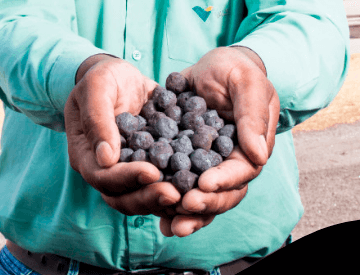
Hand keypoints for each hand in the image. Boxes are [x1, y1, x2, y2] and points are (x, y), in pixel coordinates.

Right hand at [64, 54, 181, 216]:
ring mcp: (127, 168)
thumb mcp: (97, 88)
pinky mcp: (147, 163)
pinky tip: (194, 182)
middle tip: (175, 195)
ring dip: (163, 197)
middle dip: (148, 197)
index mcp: (86, 154)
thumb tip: (106, 158)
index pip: (102, 176)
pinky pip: (159, 181)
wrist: (122, 77)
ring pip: (141, 194)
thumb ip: (98, 120)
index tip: (153, 173)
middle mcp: (105, 168)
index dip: (127, 178)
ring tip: (187, 194)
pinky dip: (174, 184)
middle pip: (122, 196)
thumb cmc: (104, 78)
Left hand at [159, 46, 279, 236]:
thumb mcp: (246, 83)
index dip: (224, 180)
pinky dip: (168, 198)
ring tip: (169, 224)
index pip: (241, 171)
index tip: (204, 184)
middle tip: (182, 208)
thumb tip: (258, 155)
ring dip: (186, 213)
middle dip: (204, 203)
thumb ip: (252, 115)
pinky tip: (154, 211)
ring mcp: (206, 164)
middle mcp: (228, 162)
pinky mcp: (184, 159)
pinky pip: (178, 182)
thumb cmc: (235, 70)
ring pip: (200, 195)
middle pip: (221, 192)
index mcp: (248, 147)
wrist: (213, 67)